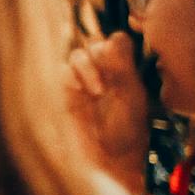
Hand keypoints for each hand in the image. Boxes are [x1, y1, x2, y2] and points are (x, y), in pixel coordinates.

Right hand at [64, 30, 149, 187]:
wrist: (112, 159)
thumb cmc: (128, 129)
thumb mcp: (131, 94)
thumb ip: (123, 65)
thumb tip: (115, 36)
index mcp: (121, 70)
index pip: (112, 43)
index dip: (112, 47)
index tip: (119, 64)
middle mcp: (101, 73)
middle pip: (92, 46)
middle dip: (99, 58)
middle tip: (108, 82)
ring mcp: (82, 83)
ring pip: (76, 56)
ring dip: (86, 67)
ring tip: (97, 90)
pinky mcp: (66, 94)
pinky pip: (62, 73)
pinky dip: (71, 76)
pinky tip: (81, 91)